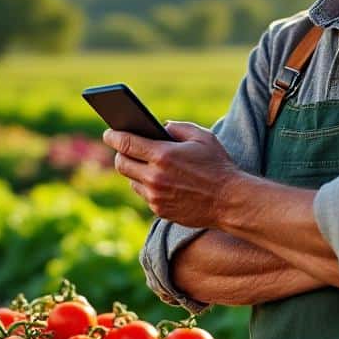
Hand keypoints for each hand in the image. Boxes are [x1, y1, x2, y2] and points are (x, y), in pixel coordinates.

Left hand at [102, 121, 243, 227]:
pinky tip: (155, 179)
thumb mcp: (201, 137)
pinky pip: (144, 195)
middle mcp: (155, 177)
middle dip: (120, 153)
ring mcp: (155, 196)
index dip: (113, 136)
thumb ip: (177, 128)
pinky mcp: (160, 210)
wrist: (230, 201)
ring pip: (131, 180)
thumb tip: (159, 127)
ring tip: (140, 162)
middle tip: (123, 147)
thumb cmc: (218, 165)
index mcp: (163, 155)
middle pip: (121, 163)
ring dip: (133, 171)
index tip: (108, 132)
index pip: (126, 143)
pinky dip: (146, 186)